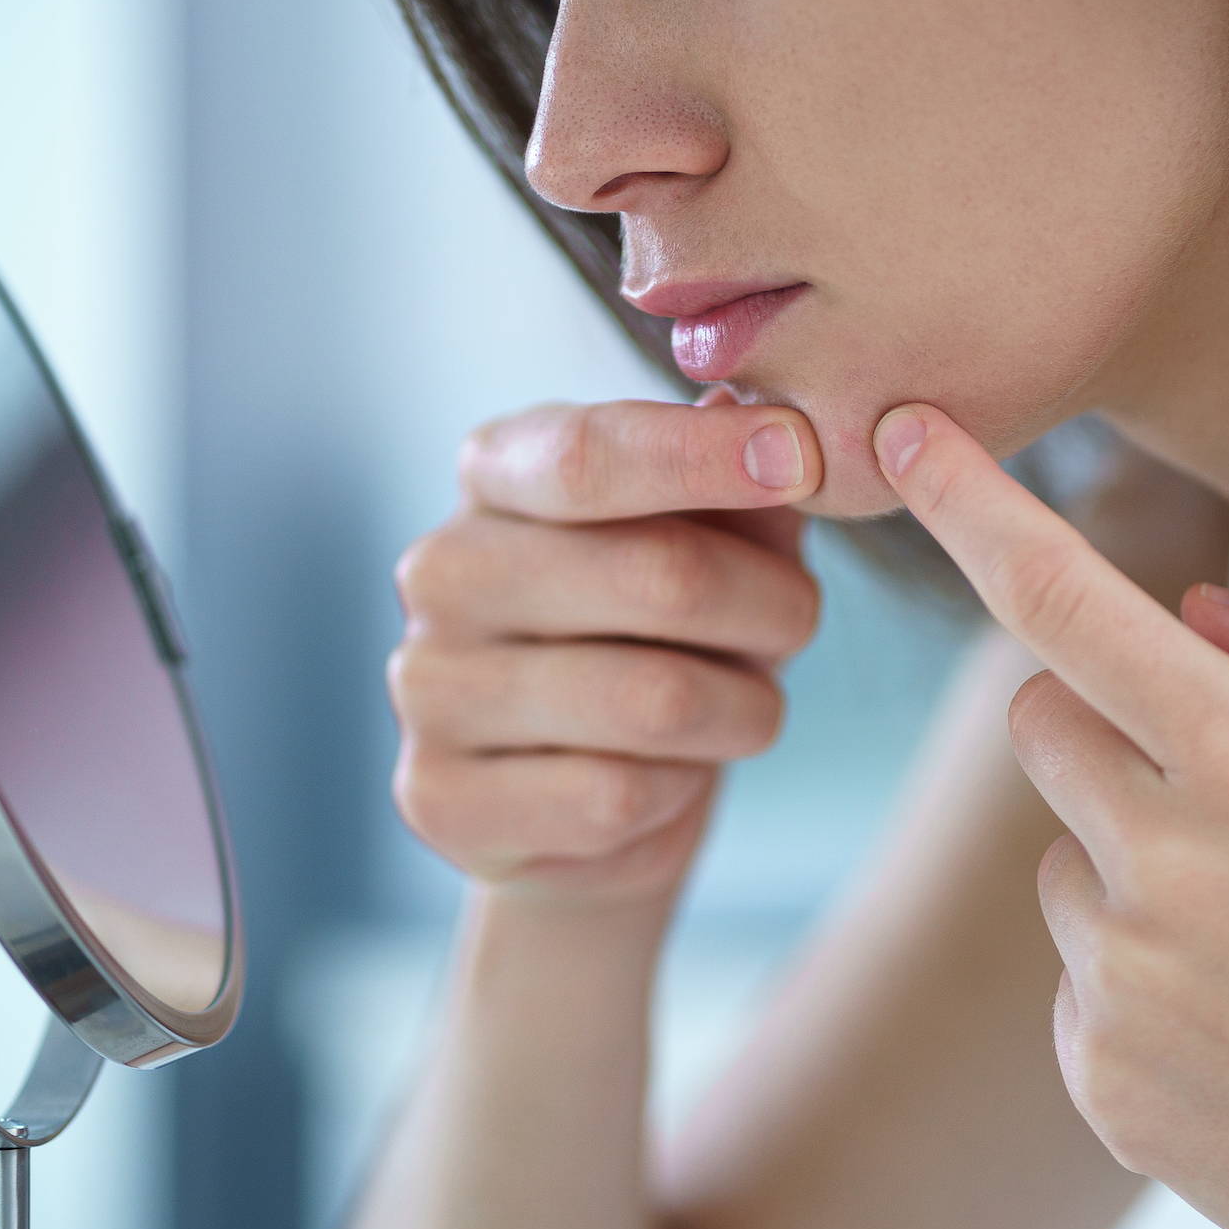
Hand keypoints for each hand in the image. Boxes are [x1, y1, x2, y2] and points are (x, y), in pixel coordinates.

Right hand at [386, 390, 822, 907]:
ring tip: (746, 709)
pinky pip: (618, 797)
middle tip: (800, 622)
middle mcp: (443, 569)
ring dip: (745, 710)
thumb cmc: (665, 641)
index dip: (702, 457)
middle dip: (772, 606)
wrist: (593, 806)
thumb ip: (742, 490)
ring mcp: (427, 686)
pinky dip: (682, 790)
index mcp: (496, 473)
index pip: (589, 454)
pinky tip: (669, 778)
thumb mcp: (719, 545)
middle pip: (655, 574)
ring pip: (655, 702)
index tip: (801, 456)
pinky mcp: (441, 799)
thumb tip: (763, 422)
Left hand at [869, 402, 1228, 1228]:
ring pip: (1062, 860)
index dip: (973, 505)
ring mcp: (1121, 981)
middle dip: (1105, 724)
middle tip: (1220, 789)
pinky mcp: (1098, 1074)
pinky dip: (1139, 981)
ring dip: (1132, 869)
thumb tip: (1190, 614)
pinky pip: (1076, 978)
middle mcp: (1163, 866)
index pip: (1067, 602)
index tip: (902, 430)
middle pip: (1041, 722)